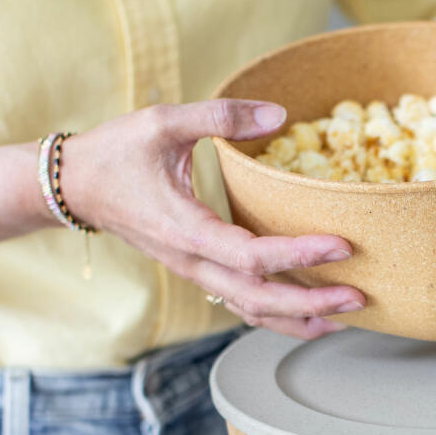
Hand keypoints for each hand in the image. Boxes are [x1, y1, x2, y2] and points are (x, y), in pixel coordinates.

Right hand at [59, 100, 364, 338]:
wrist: (76, 188)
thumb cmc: (116, 153)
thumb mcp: (163, 122)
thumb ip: (220, 116)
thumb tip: (278, 113)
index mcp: (187, 230)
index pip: (252, 256)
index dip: (299, 255)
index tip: (342, 245)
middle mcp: (193, 263)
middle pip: (259, 300)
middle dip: (312, 305)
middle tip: (359, 298)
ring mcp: (195, 274)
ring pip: (251, 313)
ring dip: (298, 321)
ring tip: (344, 319)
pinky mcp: (199, 274)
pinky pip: (241, 306)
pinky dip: (277, 316)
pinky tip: (310, 316)